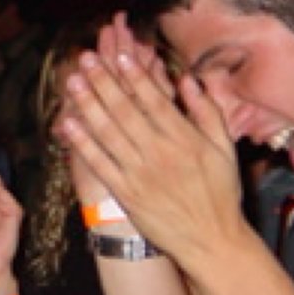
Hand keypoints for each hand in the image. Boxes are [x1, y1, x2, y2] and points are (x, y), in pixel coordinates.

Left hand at [58, 19, 246, 271]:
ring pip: (108, 132)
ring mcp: (140, 173)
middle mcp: (160, 152)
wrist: (212, 240)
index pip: (155, 100)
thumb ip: (208, 111)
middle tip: (85, 59)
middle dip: (103, 82)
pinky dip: (83, 143)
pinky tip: (68, 124)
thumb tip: (188, 80)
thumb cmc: (221, 192)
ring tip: (73, 82)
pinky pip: (100, 164)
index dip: (135, 75)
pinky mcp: (126, 193)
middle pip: (126, 110)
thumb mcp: (225, 148)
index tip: (119, 54)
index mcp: (184, 139)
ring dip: (87, 105)